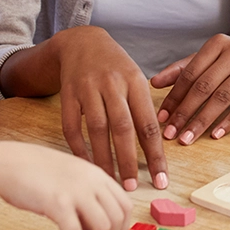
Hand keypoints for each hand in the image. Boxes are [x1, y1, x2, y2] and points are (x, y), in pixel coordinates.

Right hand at [0, 142, 133, 229]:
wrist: (8, 162)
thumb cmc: (36, 172)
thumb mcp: (73, 176)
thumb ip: (89, 194)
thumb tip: (101, 226)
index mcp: (98, 175)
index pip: (125, 205)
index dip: (123, 229)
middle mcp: (92, 181)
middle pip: (118, 219)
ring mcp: (76, 191)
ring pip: (102, 229)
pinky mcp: (57, 203)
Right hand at [54, 26, 166, 190]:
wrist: (82, 41)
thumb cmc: (116, 66)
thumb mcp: (136, 79)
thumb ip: (144, 109)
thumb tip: (156, 146)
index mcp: (135, 83)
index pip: (149, 124)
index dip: (156, 154)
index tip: (161, 179)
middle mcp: (113, 84)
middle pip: (122, 128)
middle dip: (128, 161)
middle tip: (132, 187)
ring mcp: (88, 88)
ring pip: (97, 129)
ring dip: (104, 159)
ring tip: (111, 181)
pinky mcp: (68, 94)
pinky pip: (71, 126)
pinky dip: (78, 148)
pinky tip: (86, 164)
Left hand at [150, 34, 229, 144]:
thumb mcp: (209, 59)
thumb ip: (182, 70)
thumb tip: (154, 83)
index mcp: (216, 44)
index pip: (190, 74)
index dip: (174, 97)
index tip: (162, 118)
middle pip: (204, 86)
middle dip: (185, 112)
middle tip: (171, 132)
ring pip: (222, 97)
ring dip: (203, 121)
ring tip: (188, 138)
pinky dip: (229, 121)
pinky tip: (216, 134)